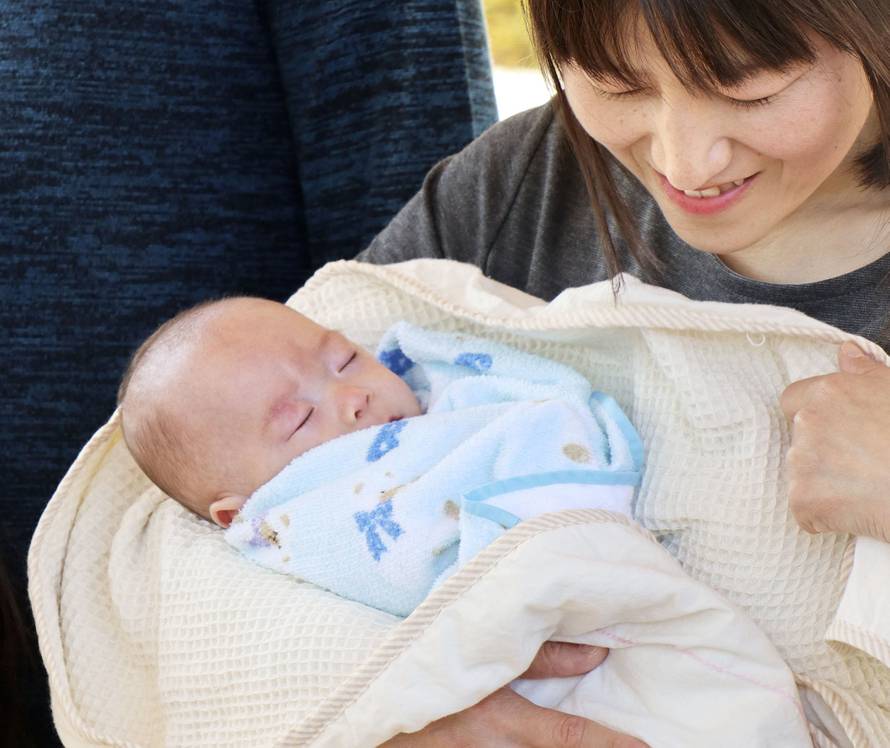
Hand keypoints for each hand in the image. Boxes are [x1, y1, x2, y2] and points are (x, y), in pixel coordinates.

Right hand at [380, 641, 648, 746]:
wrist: (369, 698)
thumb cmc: (428, 663)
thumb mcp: (481, 653)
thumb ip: (539, 655)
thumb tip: (596, 656)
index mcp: (498, 718)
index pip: (568, 736)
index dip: (610, 745)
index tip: (645, 747)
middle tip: (631, 744)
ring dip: (564, 745)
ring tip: (602, 738)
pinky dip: (530, 746)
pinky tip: (535, 737)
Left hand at [780, 341, 889, 541]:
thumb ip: (866, 371)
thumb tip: (846, 351)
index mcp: (828, 392)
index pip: (792, 400)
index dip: (813, 416)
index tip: (838, 431)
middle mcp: (808, 422)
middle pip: (798, 439)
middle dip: (823, 452)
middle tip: (863, 464)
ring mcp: (801, 461)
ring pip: (801, 475)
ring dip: (826, 484)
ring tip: (866, 488)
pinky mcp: (804, 499)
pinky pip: (807, 511)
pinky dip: (827, 517)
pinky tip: (860, 513)